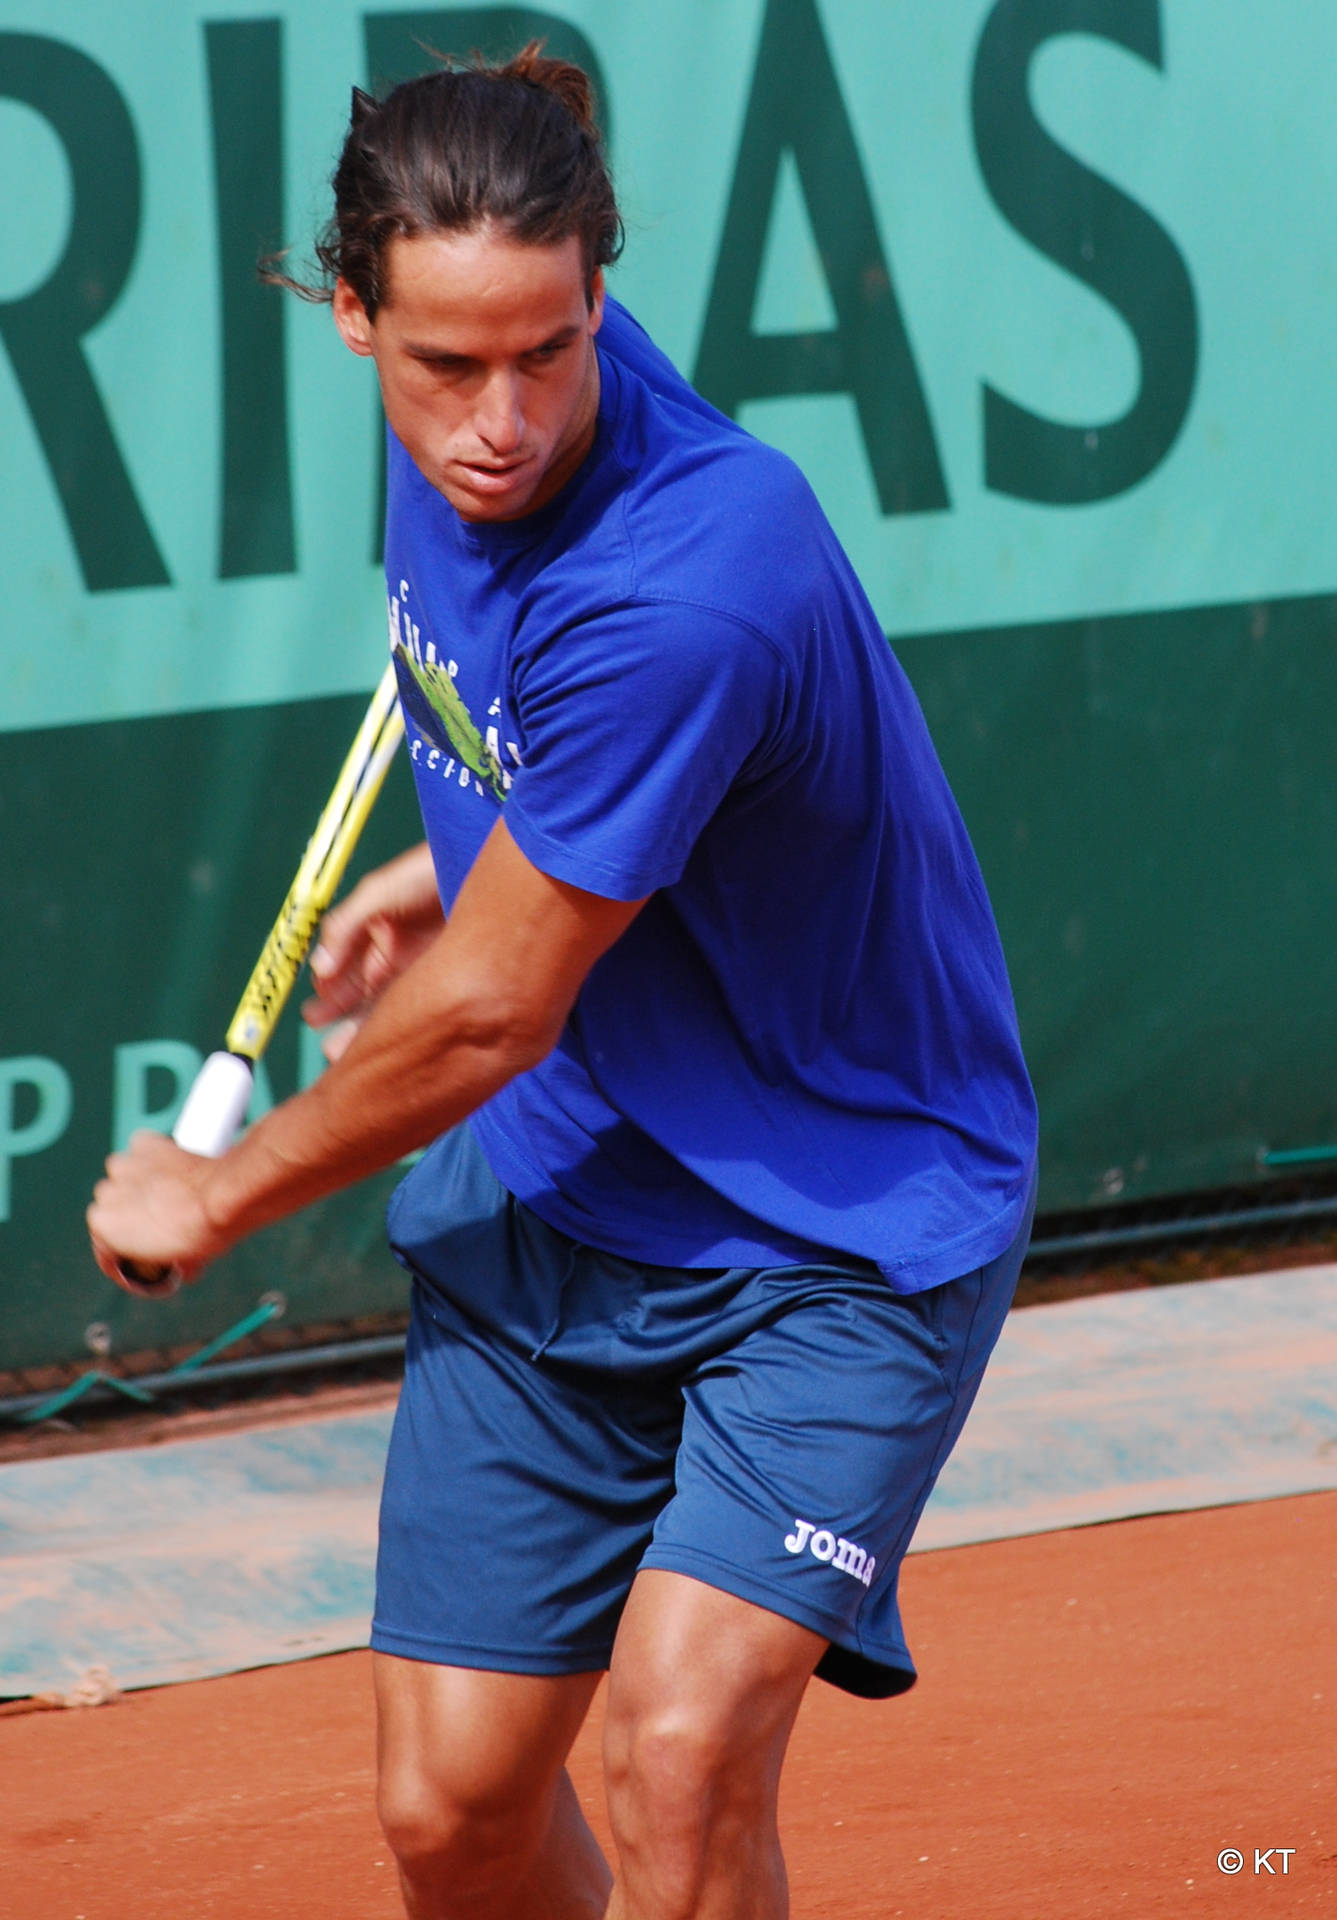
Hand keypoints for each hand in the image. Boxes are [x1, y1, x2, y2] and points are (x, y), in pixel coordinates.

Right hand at [87, 1130, 228, 1286]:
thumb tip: (180, 1265)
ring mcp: (124, 1165)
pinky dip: (153, 1156)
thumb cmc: (201, 1233)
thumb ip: (166, 1260)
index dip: (124, 1249)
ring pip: (125, 1174)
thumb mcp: (182, 1261)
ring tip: (167, 1189)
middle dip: (131, 1211)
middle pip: (113, 1205)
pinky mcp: (144, 1144)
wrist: (222, 1197)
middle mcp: (106, 1193)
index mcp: (104, 1226)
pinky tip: (170, 1166)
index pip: (106, 1239)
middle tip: (159, 1215)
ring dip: (140, 1181)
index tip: (139, 1250)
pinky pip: (142, 1150)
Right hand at [303, 843, 444, 1059]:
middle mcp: (394, 953)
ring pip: (388, 1005)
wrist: (476, 866)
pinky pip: (419, 1008)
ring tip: (348, 1054)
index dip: (329, 992)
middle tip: (330, 1049)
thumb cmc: (425, 872)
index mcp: (373, 931)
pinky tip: (391, 1044)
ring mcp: (421, 967)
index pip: (343, 969)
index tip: (316, 1013)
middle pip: (362, 993)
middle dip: (343, 1018)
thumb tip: (319, 968)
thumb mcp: (378, 893)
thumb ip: (345, 927)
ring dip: (368, 1029)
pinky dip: (403, 1027)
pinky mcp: (446, 978)